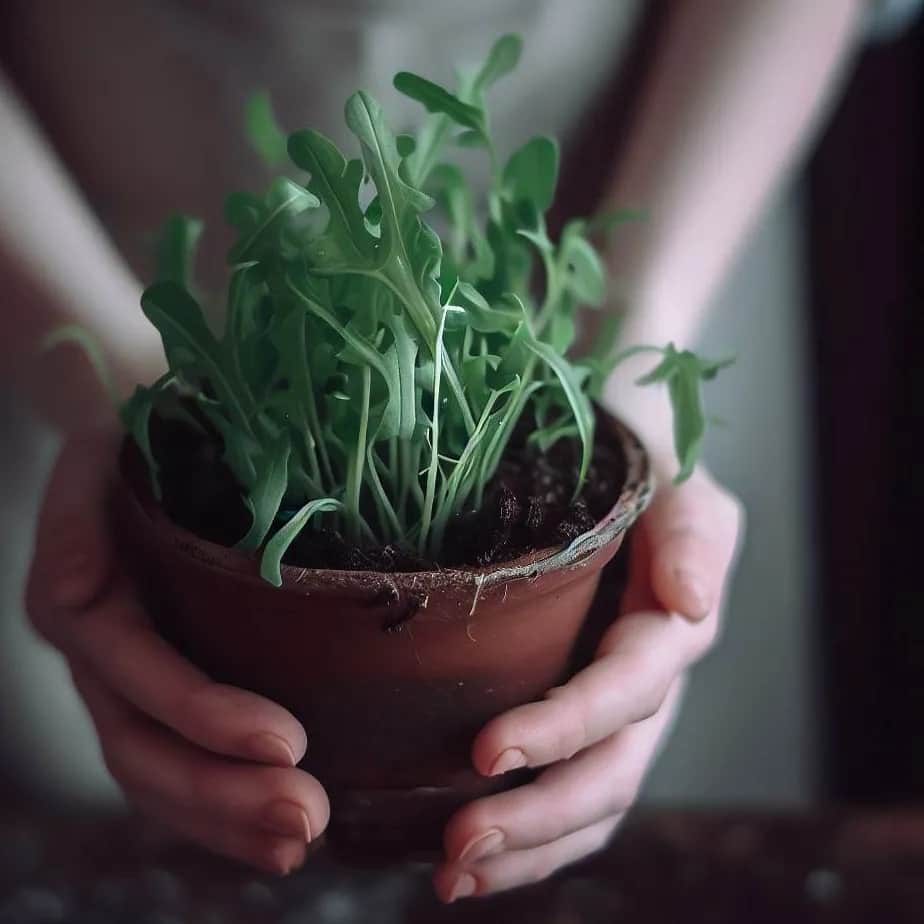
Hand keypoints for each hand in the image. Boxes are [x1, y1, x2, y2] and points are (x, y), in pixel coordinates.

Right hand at [26, 429, 329, 874]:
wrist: (132, 425)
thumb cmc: (146, 428)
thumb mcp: (132, 440)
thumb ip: (126, 490)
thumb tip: (120, 555)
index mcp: (82, 592)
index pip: (140, 674)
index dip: (206, 715)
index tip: (287, 741)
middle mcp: (94, 643)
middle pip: (142, 745)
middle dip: (224, 794)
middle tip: (308, 818)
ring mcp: (119, 670)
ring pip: (155, 770)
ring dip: (226, 818)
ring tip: (301, 839)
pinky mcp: (151, 678)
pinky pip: (175, 756)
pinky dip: (221, 804)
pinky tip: (274, 833)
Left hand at [434, 463, 742, 900]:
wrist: (614, 459)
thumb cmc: (638, 460)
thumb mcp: (676, 481)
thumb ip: (692, 534)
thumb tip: (690, 603)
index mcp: (671, 627)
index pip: (626, 691)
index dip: (566, 727)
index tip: (489, 752)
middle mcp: (649, 681)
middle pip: (611, 768)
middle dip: (540, 815)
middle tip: (460, 846)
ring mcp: (617, 707)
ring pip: (591, 798)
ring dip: (529, 846)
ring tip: (454, 875)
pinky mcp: (581, 715)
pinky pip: (567, 787)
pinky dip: (529, 836)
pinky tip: (472, 861)